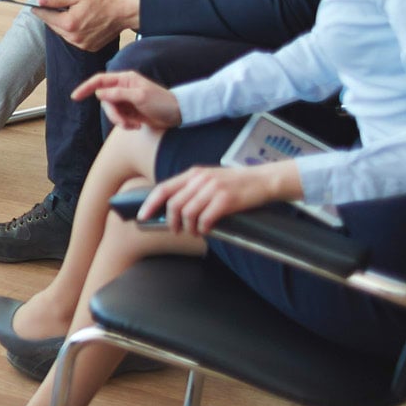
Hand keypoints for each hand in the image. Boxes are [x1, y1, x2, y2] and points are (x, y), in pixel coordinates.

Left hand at [31, 0, 139, 50]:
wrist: (125, 11)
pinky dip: (74, 31)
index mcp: (69, 23)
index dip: (38, 10)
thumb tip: (38, 1)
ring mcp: (82, 44)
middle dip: (51, 17)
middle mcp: (73, 37)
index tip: (32, 6)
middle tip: (50, 7)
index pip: (46, 17)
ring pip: (63, 33)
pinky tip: (80, 22)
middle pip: (54, 26)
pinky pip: (75, 39)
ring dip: (63, 24)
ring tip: (69, 13)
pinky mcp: (90, 47)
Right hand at [71, 70, 180, 131]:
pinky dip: (125, 124)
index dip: (86, 87)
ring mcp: (126, 100)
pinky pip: (119, 119)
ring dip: (120, 121)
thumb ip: (118, 94)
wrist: (178, 114)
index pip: (100, 80)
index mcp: (125, 79)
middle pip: (105, 100)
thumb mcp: (140, 97)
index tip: (75, 97)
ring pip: (111, 111)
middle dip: (112, 114)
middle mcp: (123, 88)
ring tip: (133, 125)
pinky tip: (137, 126)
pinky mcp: (129, 112)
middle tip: (123, 123)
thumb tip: (99, 93)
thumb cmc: (162, 102)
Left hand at [140, 162, 298, 235]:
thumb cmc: (235, 183)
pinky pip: (205, 219)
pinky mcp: (226, 200)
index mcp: (193, 174)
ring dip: (188, 227)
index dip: (150, 204)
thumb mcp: (209, 179)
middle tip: (176, 230)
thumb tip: (171, 208)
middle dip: (171, 222)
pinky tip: (207, 230)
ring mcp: (213, 189)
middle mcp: (200, 179)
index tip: (143, 216)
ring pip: (187, 213)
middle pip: (173, 204)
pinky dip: (203, 228)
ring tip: (194, 231)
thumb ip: (191, 189)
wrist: (262, 180)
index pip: (164, 188)